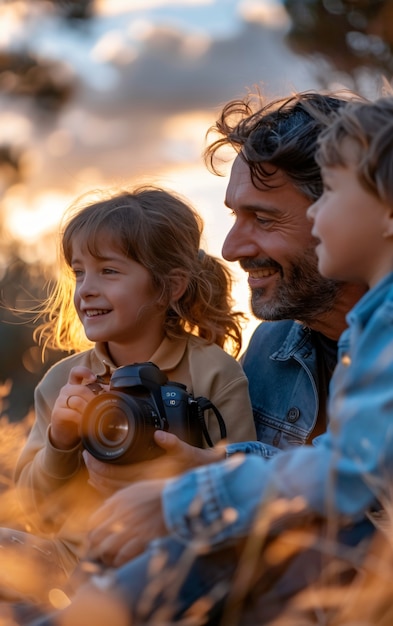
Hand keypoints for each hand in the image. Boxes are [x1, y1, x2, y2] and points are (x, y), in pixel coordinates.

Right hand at [50, 366, 96, 449]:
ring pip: (76, 401)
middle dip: (93, 398)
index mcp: (74, 385)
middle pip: (81, 389)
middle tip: (101, 407)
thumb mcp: (89, 403)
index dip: (84, 372)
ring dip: (88, 409)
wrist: (65, 433)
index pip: (76, 372)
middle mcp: (66, 390)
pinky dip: (81, 418)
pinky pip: (71, 413)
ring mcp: (60, 401)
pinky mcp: (57, 413)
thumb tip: (112, 391)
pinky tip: (85, 423)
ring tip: (94, 416)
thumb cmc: (79, 414)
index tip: (94, 378)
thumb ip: (98, 395)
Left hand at [84, 431, 225, 494]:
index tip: (88, 454)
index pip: (112, 473)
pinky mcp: (143, 498)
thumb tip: (159, 435)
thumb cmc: (194, 466)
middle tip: (85, 458)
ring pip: (111, 494)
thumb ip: (172, 443)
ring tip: (91, 472)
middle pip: (106, 485)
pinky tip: (103, 486)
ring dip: (98, 484)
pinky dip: (107, 492)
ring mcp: (140, 496)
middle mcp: (140, 488)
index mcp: (146, 475)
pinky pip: (119, 499)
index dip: (96, 465)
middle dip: (93, 472)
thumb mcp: (186, 452)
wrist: (204, 485)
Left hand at [87, 479, 166, 566]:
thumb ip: (118, 499)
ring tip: (109, 560)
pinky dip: (120, 561)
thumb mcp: (135, 489)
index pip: (93, 521)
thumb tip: (105, 508)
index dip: (91, 533)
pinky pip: (123, 556)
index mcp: (118, 501)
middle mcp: (121, 514)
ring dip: (106, 557)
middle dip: (94, 547)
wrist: (179, 497)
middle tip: (98, 553)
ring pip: (106, 549)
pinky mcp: (144, 539)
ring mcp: (132, 528)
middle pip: (96, 536)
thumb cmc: (158, 492)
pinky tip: (123, 562)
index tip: (94, 540)